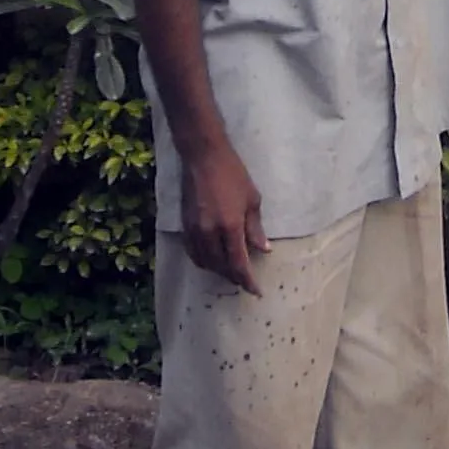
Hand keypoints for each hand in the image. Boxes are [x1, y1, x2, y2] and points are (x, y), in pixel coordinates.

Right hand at [179, 142, 268, 294]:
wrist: (204, 158)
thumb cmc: (233, 175)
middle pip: (221, 267)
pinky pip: (193, 253)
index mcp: (230, 227)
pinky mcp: (184, 226)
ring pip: (205, 263)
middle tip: (246, 281)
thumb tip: (263, 249)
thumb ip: (255, 228)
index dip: (247, 280)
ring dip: (219, 271)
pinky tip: (212, 259)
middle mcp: (210, 233)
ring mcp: (194, 231)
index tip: (256, 291)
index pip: (238, 264)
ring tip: (231, 272)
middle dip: (234, 277)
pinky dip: (204, 261)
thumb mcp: (252, 200)